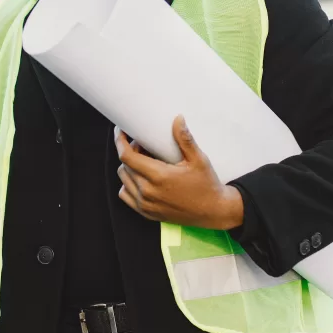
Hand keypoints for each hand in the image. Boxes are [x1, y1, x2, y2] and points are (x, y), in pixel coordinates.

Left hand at [115, 116, 243, 229]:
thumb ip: (185, 139)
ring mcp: (146, 205)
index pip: (127, 156)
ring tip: (144, 160)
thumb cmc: (206, 184)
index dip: (120, 141)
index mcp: (159, 177)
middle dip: (130, 151)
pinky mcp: (147, 213)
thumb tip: (177, 119)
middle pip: (124, 166)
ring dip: (129, 167)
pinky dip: (128, 184)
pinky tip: (141, 177)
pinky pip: (125, 195)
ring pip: (123, 180)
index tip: (121, 131)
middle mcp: (148, 192)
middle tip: (143, 144)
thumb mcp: (198, 159)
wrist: (213, 212)